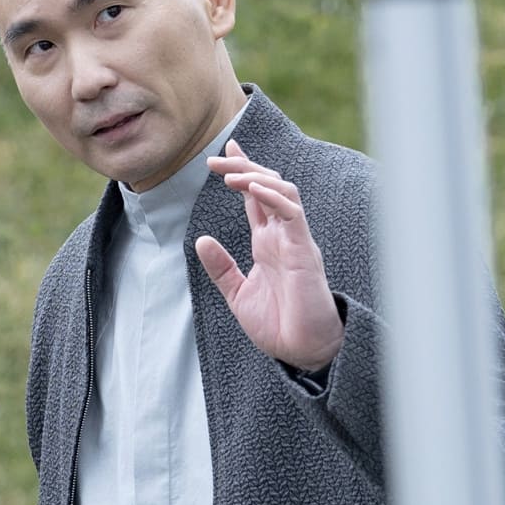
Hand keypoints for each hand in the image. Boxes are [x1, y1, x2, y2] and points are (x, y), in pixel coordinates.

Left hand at [194, 140, 344, 371]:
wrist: (302, 352)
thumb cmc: (277, 325)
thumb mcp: (237, 293)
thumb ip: (221, 267)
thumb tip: (201, 240)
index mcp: (268, 242)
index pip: (255, 196)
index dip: (241, 170)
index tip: (223, 152)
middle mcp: (283, 235)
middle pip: (267, 186)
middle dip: (243, 166)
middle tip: (214, 158)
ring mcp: (295, 240)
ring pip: (282, 192)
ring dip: (255, 177)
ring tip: (228, 174)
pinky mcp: (303, 251)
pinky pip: (292, 214)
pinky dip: (273, 197)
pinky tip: (252, 189)